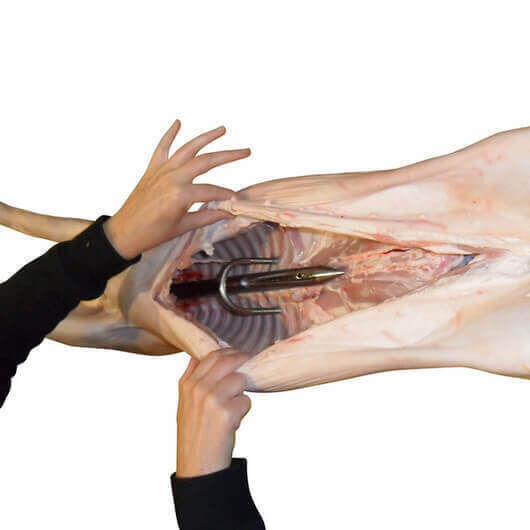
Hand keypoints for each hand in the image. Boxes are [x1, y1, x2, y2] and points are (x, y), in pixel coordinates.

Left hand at [104, 120, 249, 258]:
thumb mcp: (183, 227)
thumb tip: (227, 213)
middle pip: (205, 161)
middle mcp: (172, 177)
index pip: (211, 191)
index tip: (237, 198)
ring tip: (223, 129)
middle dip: (228, 156)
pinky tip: (178, 122)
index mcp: (180, 194)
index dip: (226, 194)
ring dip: (206, 137)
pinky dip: (169, 134)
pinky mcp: (152, 169)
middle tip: (246, 151)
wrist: (124, 232)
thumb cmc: (153, 234)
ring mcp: (161, 170)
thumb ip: (207, 217)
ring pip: (187, 148)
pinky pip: (162, 147)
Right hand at [176, 349, 251, 477]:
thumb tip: (206, 355)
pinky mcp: (226, 413)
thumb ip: (194, 377)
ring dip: (242, 391)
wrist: (198, 467)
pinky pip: (246, 400)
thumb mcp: (185, 402)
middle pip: (227, 361)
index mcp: (187, 384)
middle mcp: (198, 388)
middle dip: (242, 361)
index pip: (211, 355)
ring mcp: (212, 399)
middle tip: (250, 365)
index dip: (228, 352)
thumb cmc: (195, 433)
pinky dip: (244, 410)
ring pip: (240, 379)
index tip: (238, 355)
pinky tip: (233, 422)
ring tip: (234, 406)